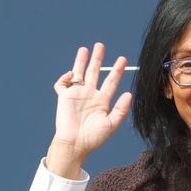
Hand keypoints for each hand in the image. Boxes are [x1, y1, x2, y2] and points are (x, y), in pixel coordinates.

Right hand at [47, 43, 131, 177]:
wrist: (75, 144)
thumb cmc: (94, 138)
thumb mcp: (111, 123)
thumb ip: (121, 109)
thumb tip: (129, 94)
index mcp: (102, 101)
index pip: (111, 81)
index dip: (116, 70)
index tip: (122, 59)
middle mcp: (90, 95)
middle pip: (95, 72)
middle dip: (98, 59)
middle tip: (101, 46)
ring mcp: (77, 95)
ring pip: (79, 73)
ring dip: (81, 61)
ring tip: (85, 49)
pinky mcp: (64, 97)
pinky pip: (62, 84)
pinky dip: (65, 77)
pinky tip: (71, 75)